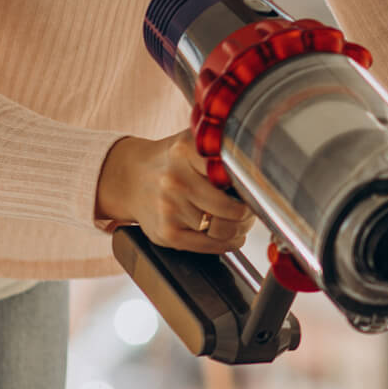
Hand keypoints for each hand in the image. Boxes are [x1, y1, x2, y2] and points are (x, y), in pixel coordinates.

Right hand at [95, 132, 255, 253]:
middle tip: (250, 209)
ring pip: (224, 230)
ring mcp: (170, 209)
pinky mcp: (167, 234)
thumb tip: (257, 167)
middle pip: (232, 208)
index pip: (233, 173)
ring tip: (240, 222)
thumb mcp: (192, 142)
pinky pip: (210, 246)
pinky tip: (230, 236)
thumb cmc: (171, 162)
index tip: (255, 186)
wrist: (130, 179)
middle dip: (248, 213)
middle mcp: (175, 180)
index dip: (249, 183)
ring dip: (240, 229)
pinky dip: (227, 243)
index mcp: (184, 151)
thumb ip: (220, 147)